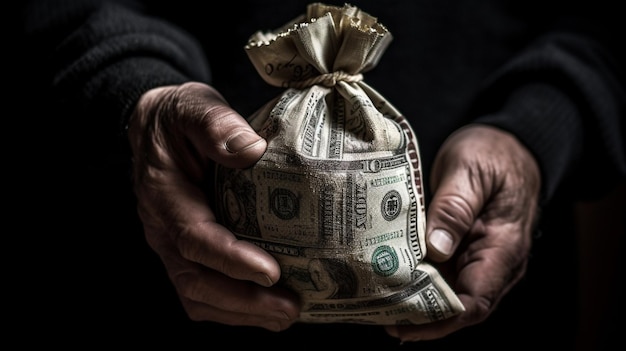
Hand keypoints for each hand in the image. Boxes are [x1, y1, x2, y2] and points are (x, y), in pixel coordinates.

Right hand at [127, 82, 299, 330]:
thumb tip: (253, 150)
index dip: (232, 259)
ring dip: (242, 312)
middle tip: (289, 308)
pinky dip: (234, 308)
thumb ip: (217, 126)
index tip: (271, 272)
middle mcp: (163, 230)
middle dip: (243, 301)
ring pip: (198, 295)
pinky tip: (267, 309)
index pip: (195, 238)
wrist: (156, 129)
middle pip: (196, 280)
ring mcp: (171, 246)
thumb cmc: (179, 119)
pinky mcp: (185, 253)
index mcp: (164, 196)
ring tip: (286, 315)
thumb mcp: (194, 108)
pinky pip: (203, 291)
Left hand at [385, 124, 540, 340]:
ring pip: (447, 292)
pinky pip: (442, 274)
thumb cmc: (493, 154)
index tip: (404, 324)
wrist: (508, 144)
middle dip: (420, 316)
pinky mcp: (463, 249)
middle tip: (377, 315)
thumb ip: (455, 208)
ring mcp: (478, 258)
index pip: (475, 302)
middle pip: (457, 305)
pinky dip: (418, 281)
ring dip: (416, 301)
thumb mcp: (471, 171)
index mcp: (503, 248)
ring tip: (377, 303)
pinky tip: (391, 280)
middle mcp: (494, 263)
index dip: (440, 320)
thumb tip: (436, 250)